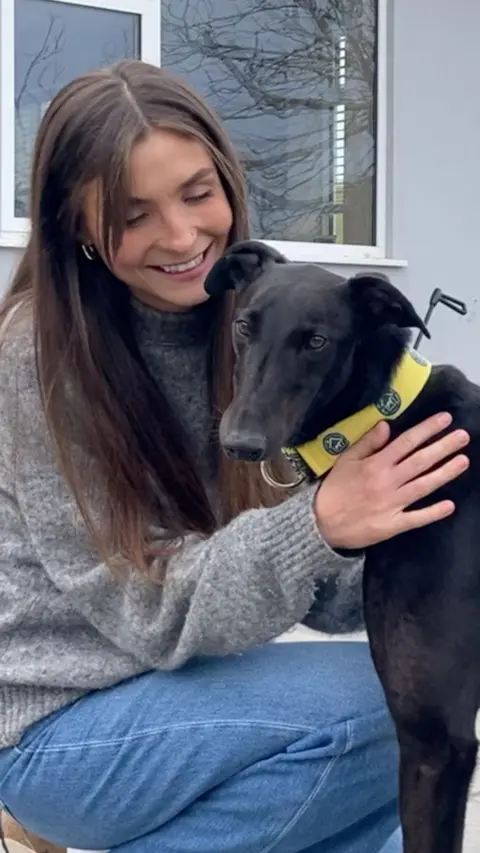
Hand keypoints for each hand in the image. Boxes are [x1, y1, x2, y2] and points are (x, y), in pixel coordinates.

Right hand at [314, 412, 469, 549]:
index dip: (427, 429)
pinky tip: (450, 505)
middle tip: (464, 436)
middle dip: (443, 447)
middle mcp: (387, 481)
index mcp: (376, 464)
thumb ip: (367, 443)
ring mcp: (392, 504)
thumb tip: (387, 424)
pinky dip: (432, 512)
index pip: (406, 442)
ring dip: (444, 473)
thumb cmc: (335, 489)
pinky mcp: (392, 525)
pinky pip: (416, 518)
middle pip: (420, 461)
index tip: (445, 419)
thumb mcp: (346, 460)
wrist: (321, 523)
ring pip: (423, 486)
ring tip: (463, 461)